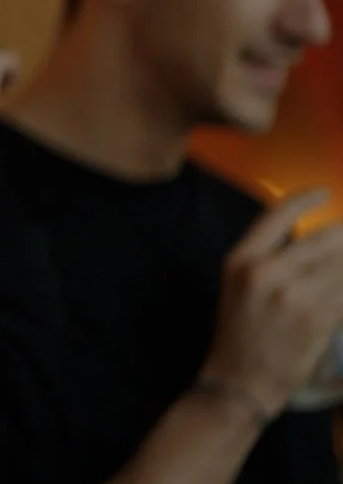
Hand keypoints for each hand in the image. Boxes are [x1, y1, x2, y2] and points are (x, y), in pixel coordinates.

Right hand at [200, 189, 342, 415]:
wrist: (241, 379)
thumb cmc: (238, 330)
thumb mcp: (239, 284)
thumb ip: (270, 258)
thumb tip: (320, 240)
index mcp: (242, 260)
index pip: (277, 216)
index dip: (305, 199)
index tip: (325, 191)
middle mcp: (267, 271)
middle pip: (324, 239)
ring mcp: (296, 295)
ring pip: (340, 265)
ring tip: (342, 266)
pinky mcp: (319, 317)